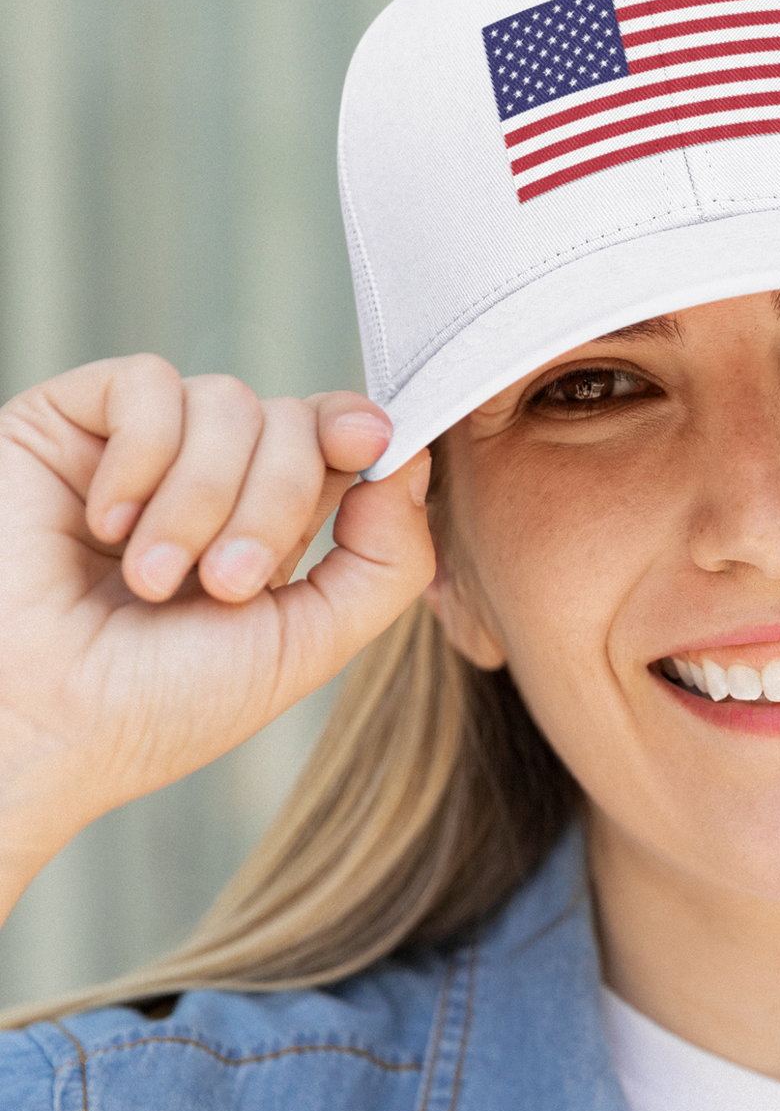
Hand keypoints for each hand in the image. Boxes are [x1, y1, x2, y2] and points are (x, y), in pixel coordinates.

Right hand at [0, 356, 434, 921]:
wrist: (30, 726)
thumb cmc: (157, 706)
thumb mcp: (305, 644)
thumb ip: (385, 563)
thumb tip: (410, 462)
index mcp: (270, 526)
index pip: (336, 439)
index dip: (360, 429)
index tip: (372, 443)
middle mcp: (212, 480)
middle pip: (294, 421)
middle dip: (274, 503)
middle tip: (223, 584)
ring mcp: (141, 450)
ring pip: (229, 401)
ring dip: (201, 498)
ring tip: (151, 578)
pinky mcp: (69, 425)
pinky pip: (148, 383)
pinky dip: (143, 455)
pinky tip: (106, 523)